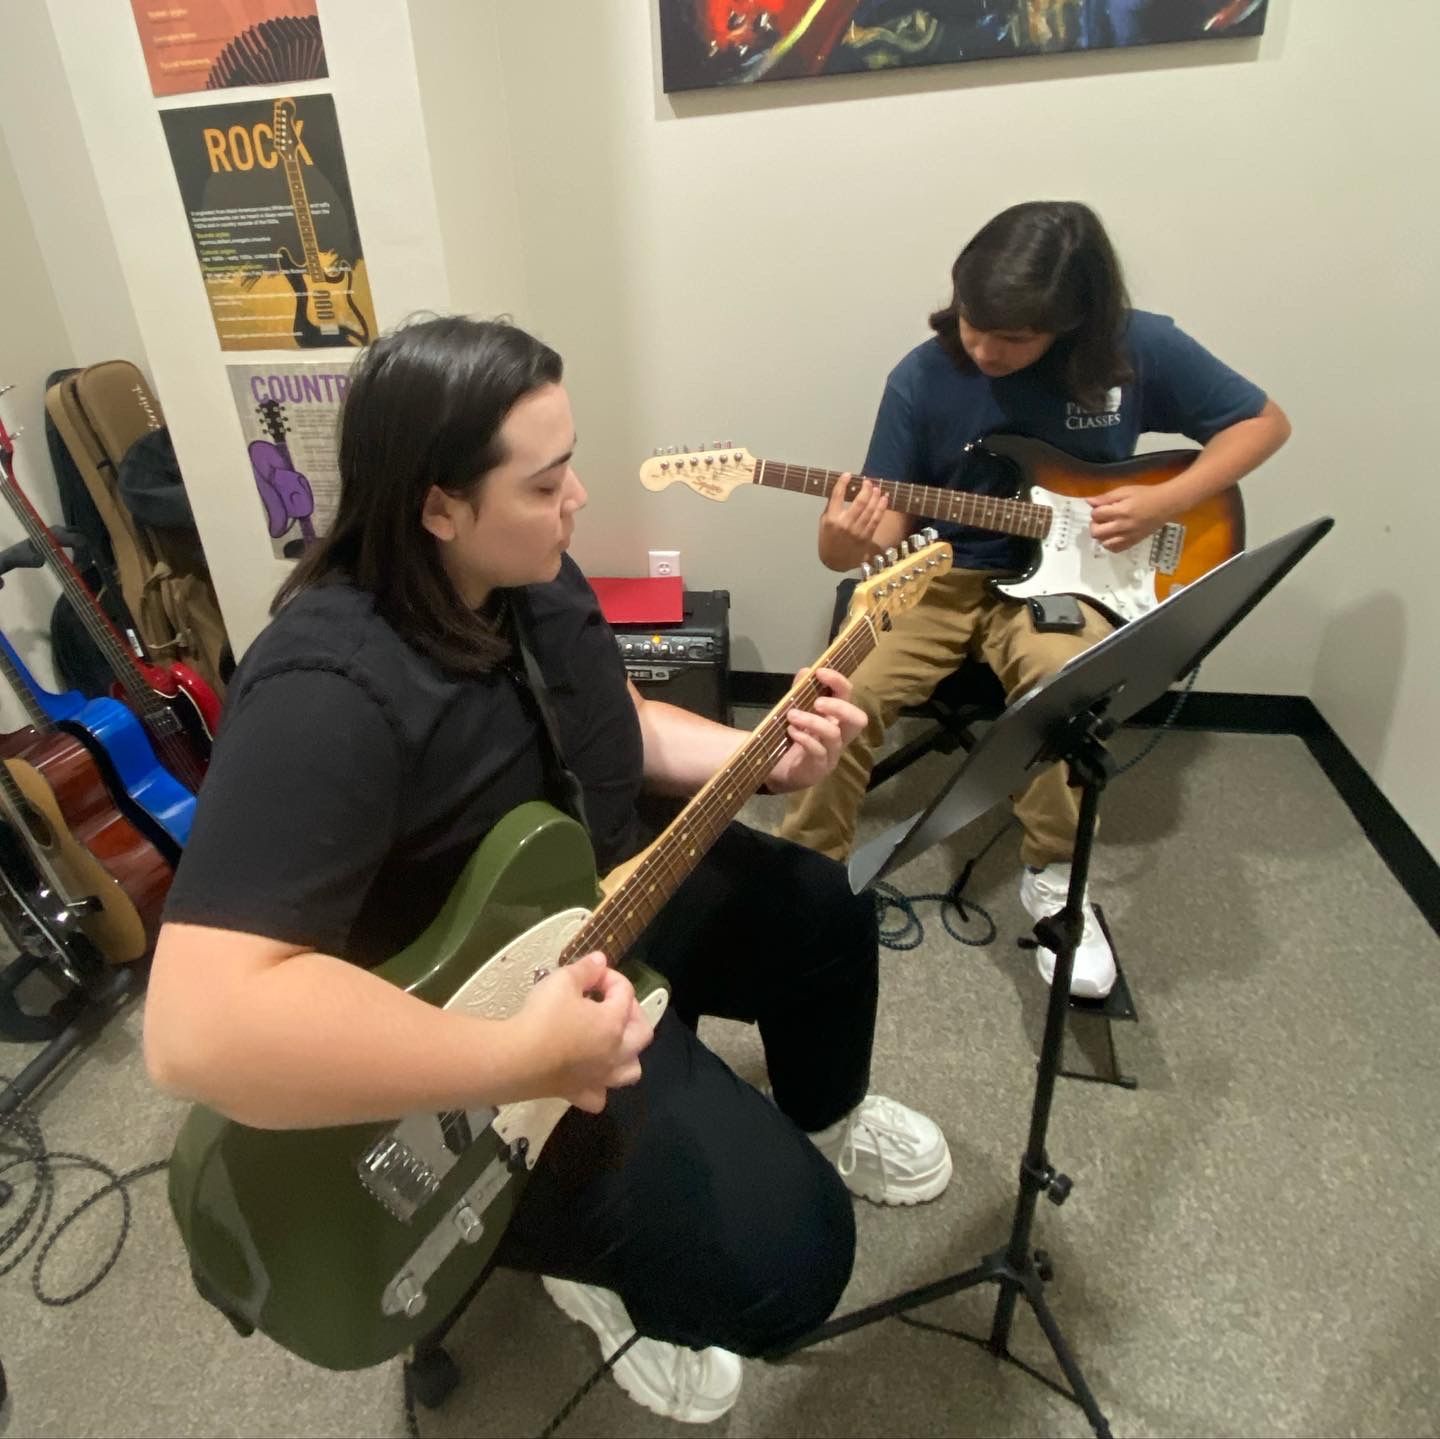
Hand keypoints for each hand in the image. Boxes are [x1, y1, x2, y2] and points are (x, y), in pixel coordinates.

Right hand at [515, 952, 652, 1112]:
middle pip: (642, 1033)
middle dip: (633, 1013)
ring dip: (627, 1054)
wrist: (515, 1060)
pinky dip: (599, 1087)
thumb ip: (585, 969)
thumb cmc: (542, 1017)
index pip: (625, 993)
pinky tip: (587, 1076)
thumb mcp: (562, 981)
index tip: (592, 972)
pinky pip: (598, 1096)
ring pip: (630, 1070)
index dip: (610, 977)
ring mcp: (599, 1077)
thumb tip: (600, 960)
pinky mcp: (578, 1094)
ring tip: (611, 1041)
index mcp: (614, 1022)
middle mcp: (614, 1052)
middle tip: (611, 1002)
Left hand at [763, 667, 865, 794]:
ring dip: (812, 721)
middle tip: (817, 702)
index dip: (838, 682)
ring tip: (792, 715)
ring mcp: (831, 754)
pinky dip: (804, 738)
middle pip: (858, 720)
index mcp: (836, 718)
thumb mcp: (795, 712)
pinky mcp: (818, 768)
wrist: (776, 771)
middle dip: (839, 707)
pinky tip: (791, 732)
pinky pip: (818, 751)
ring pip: (834, 734)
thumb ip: (800, 693)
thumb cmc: (791, 739)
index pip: (848, 696)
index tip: (820, 672)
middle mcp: (840, 736)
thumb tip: (806, 671)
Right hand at [819, 475, 888, 571]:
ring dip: (875, 496)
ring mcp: (857, 531)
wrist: (834, 561)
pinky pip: (876, 519)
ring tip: (877, 488)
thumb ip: (832, 506)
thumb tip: (842, 488)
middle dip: (866, 489)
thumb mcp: (824, 521)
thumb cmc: (828, 538)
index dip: (843, 483)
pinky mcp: (866, 537)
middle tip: (868, 482)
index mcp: (831, 518)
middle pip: (859, 502)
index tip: (848, 475)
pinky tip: (884, 499)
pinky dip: (881, 508)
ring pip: (870, 510)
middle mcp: (844, 524)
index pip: (837, 496)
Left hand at [1085, 485, 1172, 552]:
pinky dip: (1110, 544)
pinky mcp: (1133, 542)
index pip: (1096, 515)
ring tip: (1107, 527)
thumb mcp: (1125, 491)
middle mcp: (1123, 526)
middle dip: (1094, 524)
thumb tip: (1088, 501)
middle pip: (1096, 532)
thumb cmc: (1145, 495)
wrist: (1166, 504)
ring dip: (1101, 536)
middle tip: (1101, 519)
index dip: (1096, 510)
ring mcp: (1128, 537)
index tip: (1102, 508)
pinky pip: (1116, 549)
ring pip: (1104, 543)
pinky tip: (1113, 536)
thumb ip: (1106, 497)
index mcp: (1121, 511)